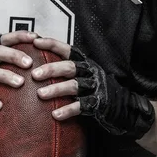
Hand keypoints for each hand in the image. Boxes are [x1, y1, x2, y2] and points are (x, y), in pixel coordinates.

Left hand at [32, 37, 154, 138]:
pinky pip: (81, 106)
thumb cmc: (94, 87)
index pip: (67, 49)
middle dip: (51, 69)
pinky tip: (55, 115)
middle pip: (69, 67)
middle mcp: (90, 71)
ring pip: (74, 86)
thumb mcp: (82, 73)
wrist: (122, 105)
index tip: (35, 42)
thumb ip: (64, 68)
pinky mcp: (98, 103)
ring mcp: (95, 87)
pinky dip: (68, 110)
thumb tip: (37, 61)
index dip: (52, 44)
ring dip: (56, 89)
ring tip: (40, 94)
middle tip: (34, 74)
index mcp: (84, 62)